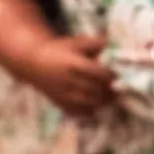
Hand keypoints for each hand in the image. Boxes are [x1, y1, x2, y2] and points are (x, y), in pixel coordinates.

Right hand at [0, 0, 114, 113]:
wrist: (33, 62)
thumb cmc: (58, 50)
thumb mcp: (75, 42)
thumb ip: (95, 43)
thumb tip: (112, 46)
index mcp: (74, 64)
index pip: (99, 74)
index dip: (112, 76)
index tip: (117, 74)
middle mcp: (69, 80)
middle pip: (97, 90)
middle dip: (111, 90)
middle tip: (119, 88)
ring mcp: (64, 94)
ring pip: (90, 102)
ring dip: (104, 101)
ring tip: (111, 97)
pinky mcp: (60, 102)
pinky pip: (79, 111)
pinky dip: (91, 110)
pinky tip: (96, 103)